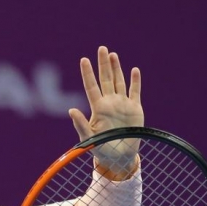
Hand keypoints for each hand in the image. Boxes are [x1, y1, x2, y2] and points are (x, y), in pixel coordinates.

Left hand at [69, 46, 142, 179]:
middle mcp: (109, 103)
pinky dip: (135, 81)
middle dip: (103, 64)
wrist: (119, 157)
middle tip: (101, 48)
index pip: (91, 86)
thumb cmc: (101, 149)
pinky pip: (135, 92)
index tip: (84, 59)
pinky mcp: (135, 108)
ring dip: (117, 68)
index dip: (87, 73)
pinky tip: (134, 70)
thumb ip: (80, 124)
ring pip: (119, 81)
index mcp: (98, 108)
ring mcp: (122, 104)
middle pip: (106, 79)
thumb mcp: (89, 138)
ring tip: (113, 55)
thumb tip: (70, 110)